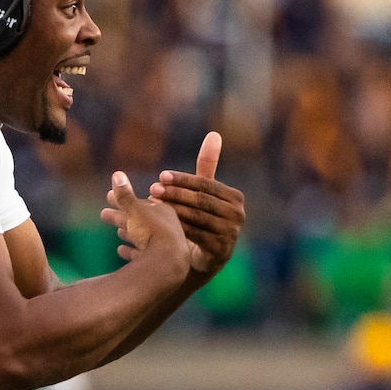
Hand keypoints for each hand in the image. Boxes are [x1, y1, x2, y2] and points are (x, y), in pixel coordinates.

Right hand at [99, 171, 190, 278]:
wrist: (168, 264)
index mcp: (164, 211)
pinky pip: (143, 256)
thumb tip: (117, 173)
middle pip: (140, 220)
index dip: (123, 200)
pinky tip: (121, 250)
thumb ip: (125, 195)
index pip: (140, 203)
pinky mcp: (159, 264)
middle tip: (103, 213)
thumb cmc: (153, 233)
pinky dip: (132, 252)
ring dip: (128, 233)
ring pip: (142, 237)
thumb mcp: (135, 211)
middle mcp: (167, 227)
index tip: (108, 197)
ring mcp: (164, 247)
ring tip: (116, 232)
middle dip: (121, 216)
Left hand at [148, 131, 244, 274]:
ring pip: (197, 217)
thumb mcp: (206, 191)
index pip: (205, 185)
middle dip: (175, 194)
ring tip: (152, 204)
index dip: (182, 180)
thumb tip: (213, 134)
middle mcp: (238, 215)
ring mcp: (231, 234)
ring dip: (173, 210)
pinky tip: (159, 224)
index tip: (161, 176)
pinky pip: (196, 236)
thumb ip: (208, 164)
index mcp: (235, 197)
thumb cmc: (204, 216)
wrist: (207, 255)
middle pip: (201, 201)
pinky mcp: (222, 250)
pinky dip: (177, 229)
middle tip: (153, 189)